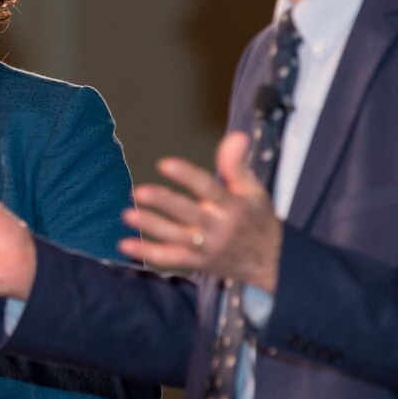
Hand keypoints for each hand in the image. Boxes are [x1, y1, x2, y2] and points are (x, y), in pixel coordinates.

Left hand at [119, 132, 282, 291]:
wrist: (272, 263)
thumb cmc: (257, 219)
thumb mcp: (253, 190)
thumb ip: (237, 164)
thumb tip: (236, 135)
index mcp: (232, 207)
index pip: (208, 188)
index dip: (186, 176)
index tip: (164, 164)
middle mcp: (219, 228)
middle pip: (188, 214)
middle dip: (163, 203)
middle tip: (139, 192)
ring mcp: (207, 248)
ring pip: (175, 237)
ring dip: (150, 226)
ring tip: (127, 214)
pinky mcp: (197, 263)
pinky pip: (170, 259)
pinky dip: (148, 253)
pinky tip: (125, 244)